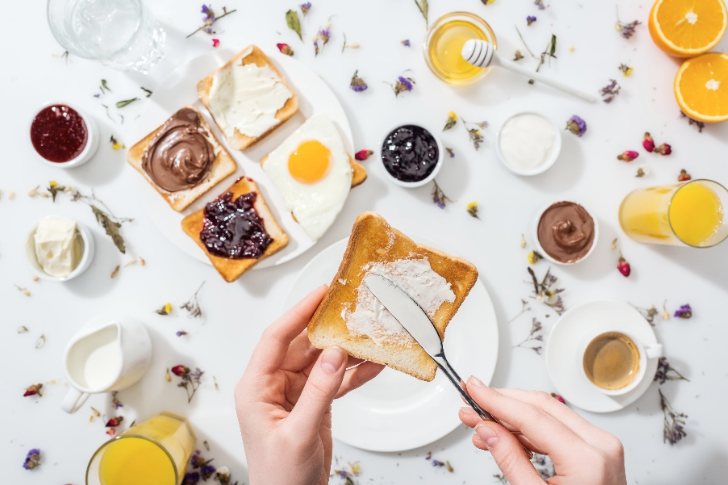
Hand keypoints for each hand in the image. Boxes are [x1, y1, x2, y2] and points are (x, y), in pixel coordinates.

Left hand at [235, 285, 383, 484]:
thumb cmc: (279, 478)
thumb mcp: (298, 434)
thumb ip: (317, 393)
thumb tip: (334, 355)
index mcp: (257, 388)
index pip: (276, 338)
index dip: (298, 313)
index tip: (320, 294)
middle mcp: (274, 385)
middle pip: (303, 345)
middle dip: (329, 328)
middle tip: (352, 308)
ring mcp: (295, 393)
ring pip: (323, 360)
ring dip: (347, 350)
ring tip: (370, 333)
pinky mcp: (313, 403)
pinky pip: (335, 380)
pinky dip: (354, 373)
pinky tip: (374, 364)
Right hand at [459, 378, 626, 484]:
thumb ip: (510, 461)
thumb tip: (487, 429)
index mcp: (587, 460)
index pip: (532, 417)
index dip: (496, 401)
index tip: (473, 390)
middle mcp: (600, 445)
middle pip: (541, 406)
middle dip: (501, 402)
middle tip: (472, 400)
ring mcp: (601, 445)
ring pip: (548, 412)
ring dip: (511, 414)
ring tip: (480, 421)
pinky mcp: (597, 448)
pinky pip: (558, 426)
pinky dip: (528, 428)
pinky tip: (504, 431)